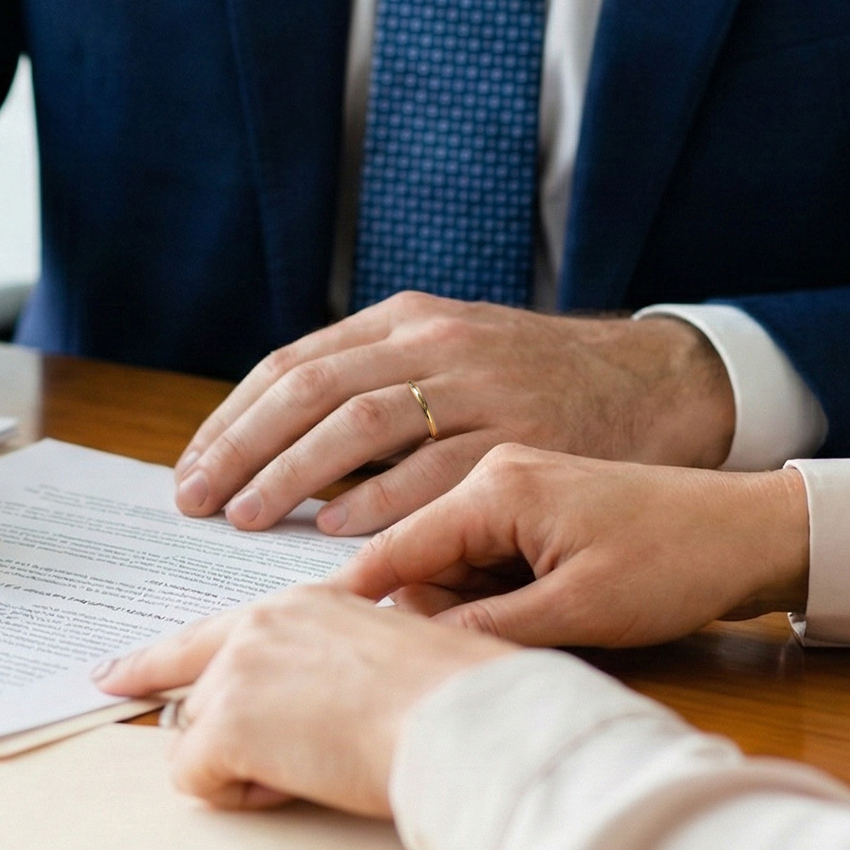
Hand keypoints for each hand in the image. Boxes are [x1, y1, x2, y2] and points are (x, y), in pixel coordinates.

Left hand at [92, 585, 517, 813]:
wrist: (467, 720)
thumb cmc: (456, 702)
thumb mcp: (387, 661)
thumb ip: (332, 670)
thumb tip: (311, 711)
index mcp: (304, 604)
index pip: (212, 631)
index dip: (157, 659)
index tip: (113, 671)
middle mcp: (260, 624)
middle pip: (196, 689)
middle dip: (211, 724)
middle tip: (218, 729)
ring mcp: (238, 670)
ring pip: (198, 738)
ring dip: (246, 765)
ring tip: (321, 765)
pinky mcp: (228, 722)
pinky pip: (197, 778)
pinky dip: (240, 796)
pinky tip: (298, 783)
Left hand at [172, 295, 734, 535]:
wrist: (657, 383)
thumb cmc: (538, 385)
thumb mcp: (451, 356)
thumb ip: (374, 389)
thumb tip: (272, 456)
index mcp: (406, 319)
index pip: (292, 364)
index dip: (233, 419)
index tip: (191, 469)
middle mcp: (435, 340)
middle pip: (311, 389)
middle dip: (244, 447)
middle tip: (199, 500)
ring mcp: (480, 383)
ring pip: (361, 421)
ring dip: (295, 474)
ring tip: (249, 517)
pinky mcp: (521, 431)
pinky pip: (433, 467)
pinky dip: (379, 500)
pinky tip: (338, 530)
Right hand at [335, 444, 809, 648]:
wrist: (754, 530)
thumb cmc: (676, 562)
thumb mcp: (578, 610)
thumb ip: (484, 628)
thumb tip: (410, 651)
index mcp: (495, 485)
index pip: (393, 544)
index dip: (354, 595)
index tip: (313, 635)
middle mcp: (492, 471)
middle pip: (414, 555)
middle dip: (429, 609)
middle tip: (483, 647)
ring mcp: (511, 481)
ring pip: (444, 556)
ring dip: (463, 601)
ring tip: (529, 625)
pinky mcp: (531, 500)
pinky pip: (476, 550)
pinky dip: (487, 588)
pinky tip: (528, 608)